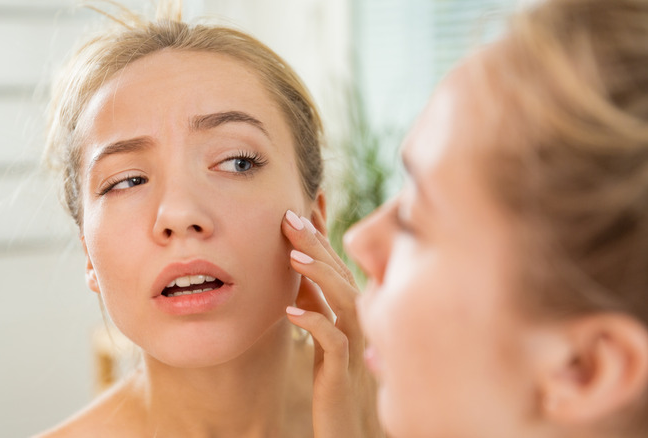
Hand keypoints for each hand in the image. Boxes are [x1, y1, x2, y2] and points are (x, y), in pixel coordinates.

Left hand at [282, 210, 382, 437]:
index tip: (304, 204)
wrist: (345, 426)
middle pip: (340, 273)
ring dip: (319, 275)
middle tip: (289, 216)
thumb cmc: (332, 376)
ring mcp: (355, 344)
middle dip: (316, 242)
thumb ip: (314, 300)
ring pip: (344, 300)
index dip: (321, 233)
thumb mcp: (320, 331)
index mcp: (350, 309)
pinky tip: (291, 312)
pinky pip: (334, 341)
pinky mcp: (344, 370)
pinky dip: (314, 323)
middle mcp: (358, 321)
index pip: (336, 263)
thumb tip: (297, 266)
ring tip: (292, 256)